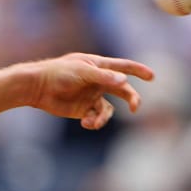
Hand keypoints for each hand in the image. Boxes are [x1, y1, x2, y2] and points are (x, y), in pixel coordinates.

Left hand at [29, 53, 154, 129]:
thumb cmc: (59, 73)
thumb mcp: (83, 72)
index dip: (139, 71)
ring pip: (108, 110)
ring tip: (92, 122)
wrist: (38, 87)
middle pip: (122, 90)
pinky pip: (96, 118)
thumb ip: (103, 77)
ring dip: (104, 118)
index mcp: (100, 66)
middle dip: (131, 99)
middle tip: (135, 108)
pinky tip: (86, 123)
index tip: (152, 76)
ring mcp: (91, 96)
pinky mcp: (82, 110)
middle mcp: (99, 81)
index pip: (124, 67)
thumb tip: (123, 81)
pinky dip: (94, 122)